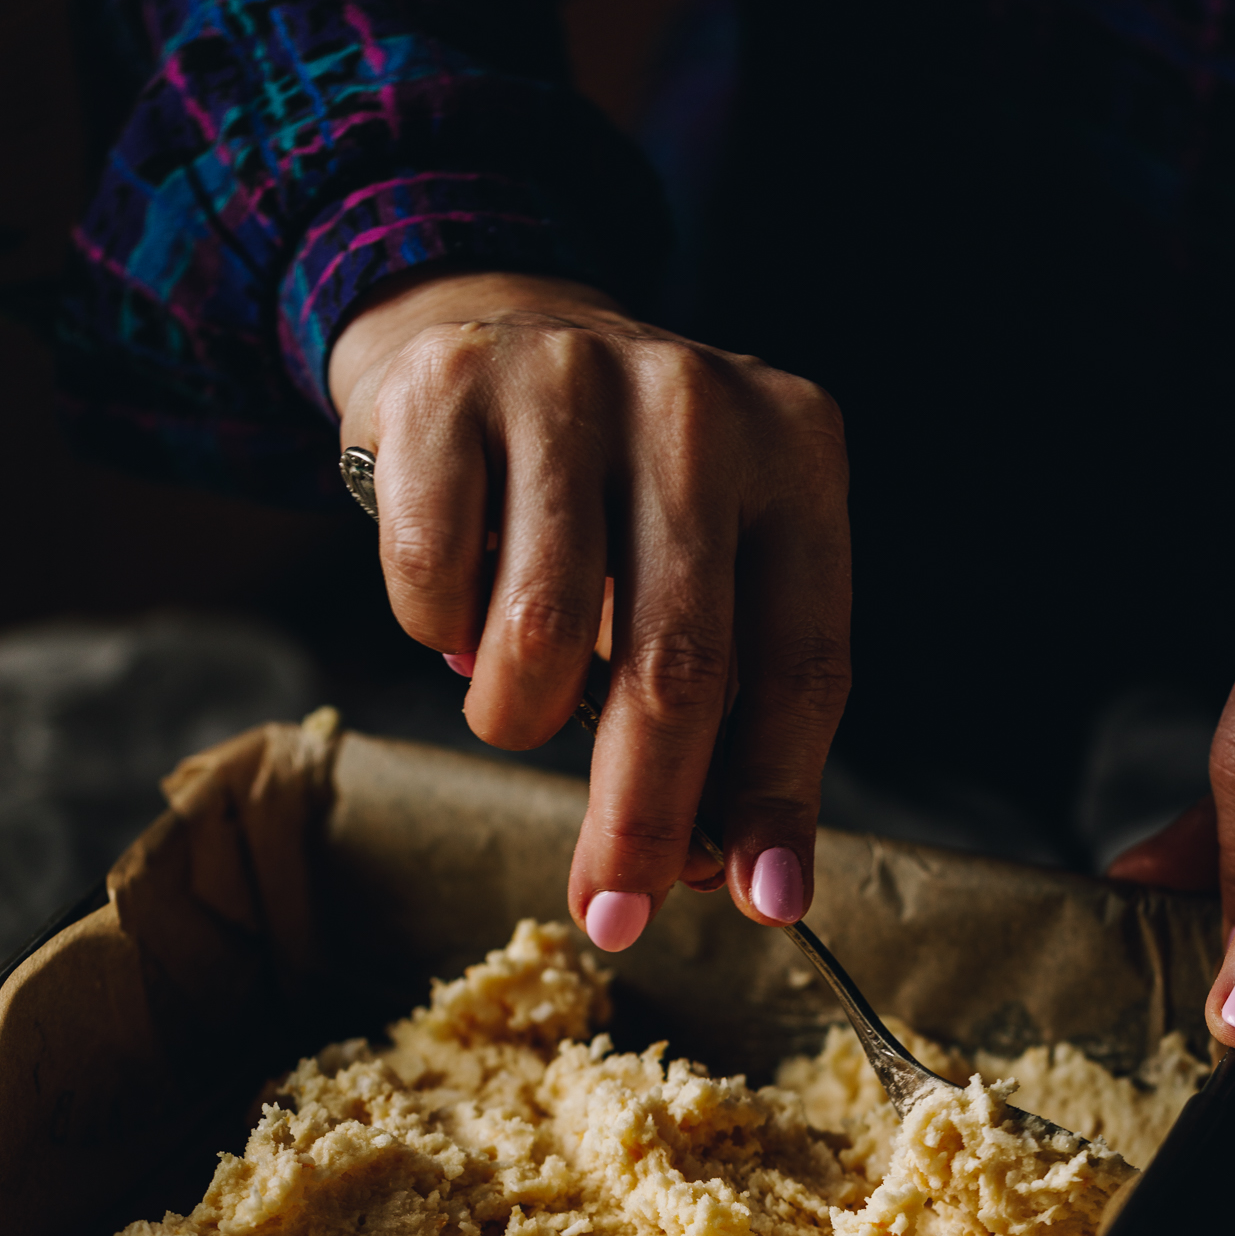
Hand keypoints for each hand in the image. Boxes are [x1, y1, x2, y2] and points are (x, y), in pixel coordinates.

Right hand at [329, 271, 850, 949]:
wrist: (496, 323)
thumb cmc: (621, 493)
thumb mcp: (713, 566)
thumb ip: (734, 710)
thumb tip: (735, 878)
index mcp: (796, 453)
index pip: (802, 658)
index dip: (777, 796)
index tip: (757, 902)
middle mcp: (695, 407)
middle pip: (678, 665)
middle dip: (641, 814)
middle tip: (613, 912)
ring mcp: (567, 383)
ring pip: (540, 638)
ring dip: (516, 716)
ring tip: (515, 699)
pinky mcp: (445, 390)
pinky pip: (432, 586)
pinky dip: (437, 634)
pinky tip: (458, 602)